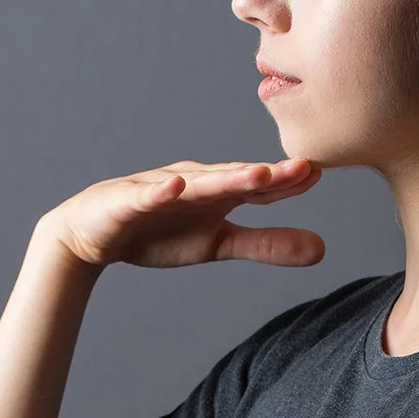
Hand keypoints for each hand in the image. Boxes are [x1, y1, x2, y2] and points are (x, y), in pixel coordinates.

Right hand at [41, 157, 324, 269]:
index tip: (322, 173)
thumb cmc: (161, 233)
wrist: (95, 235)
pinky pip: (145, 195)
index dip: (290, 182)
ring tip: (254, 174)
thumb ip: (267, 244)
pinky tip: (174, 186)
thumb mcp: (219, 245)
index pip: (261, 186)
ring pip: (196, 183)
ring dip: (224, 178)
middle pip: (235, 178)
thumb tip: (323, 249)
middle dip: (268, 174)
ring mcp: (161, 188)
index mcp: (220, 191)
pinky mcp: (128, 201)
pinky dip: (160, 190)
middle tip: (302, 168)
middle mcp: (196, 181)